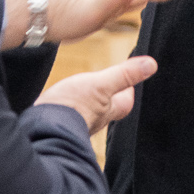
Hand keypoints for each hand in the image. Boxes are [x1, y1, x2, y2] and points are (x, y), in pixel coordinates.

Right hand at [38, 55, 157, 134]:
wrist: (41, 129)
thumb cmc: (72, 107)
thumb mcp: (100, 84)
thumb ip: (124, 75)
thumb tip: (152, 64)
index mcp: (106, 110)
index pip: (124, 104)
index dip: (128, 94)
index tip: (131, 86)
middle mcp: (93, 121)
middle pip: (106, 111)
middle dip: (109, 100)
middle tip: (110, 88)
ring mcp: (74, 125)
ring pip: (86, 114)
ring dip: (87, 104)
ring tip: (85, 94)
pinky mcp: (57, 126)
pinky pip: (67, 116)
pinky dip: (68, 110)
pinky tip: (61, 106)